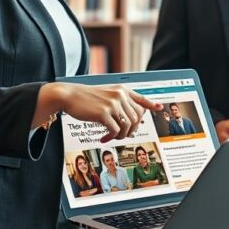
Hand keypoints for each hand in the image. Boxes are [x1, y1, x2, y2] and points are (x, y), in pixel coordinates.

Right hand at [40, 82, 161, 141]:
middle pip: (136, 118)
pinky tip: (104, 138)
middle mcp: (120, 95)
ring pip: (127, 126)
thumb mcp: (106, 95)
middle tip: (120, 135)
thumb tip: (133, 121)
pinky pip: (116, 130)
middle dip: (130, 130)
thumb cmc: (86, 98)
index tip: (159, 107)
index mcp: (122, 90)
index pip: (141, 98)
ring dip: (121, 135)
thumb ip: (119, 103)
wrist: (68, 95)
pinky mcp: (104, 113)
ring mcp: (113, 103)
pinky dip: (111, 137)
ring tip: (111, 137)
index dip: (151, 104)